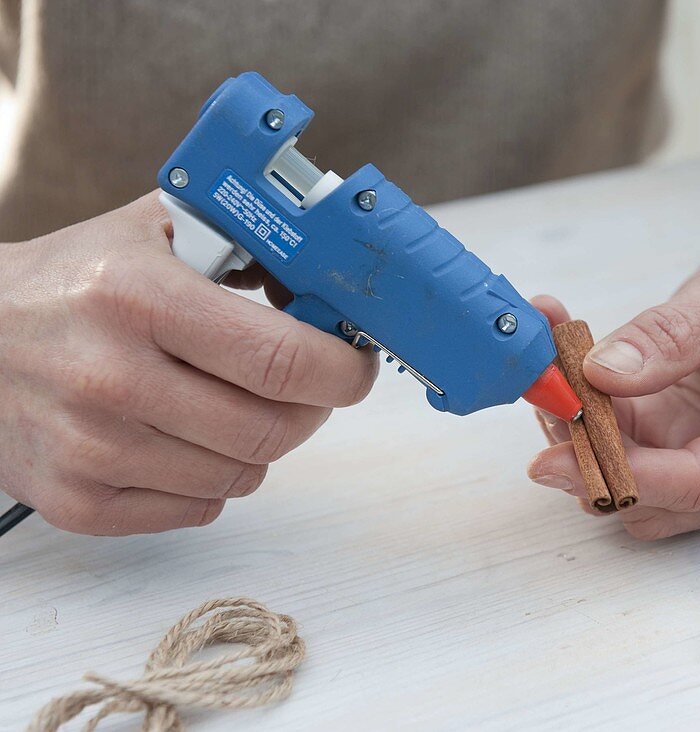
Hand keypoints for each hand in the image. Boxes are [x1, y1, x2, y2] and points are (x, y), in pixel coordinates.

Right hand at [0, 193, 377, 534]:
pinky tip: (185, 436)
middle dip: (312, 408)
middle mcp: (110, 378)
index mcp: (137, 298)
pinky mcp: (76, 502)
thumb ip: (247, 240)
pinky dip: (213, 478)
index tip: (352, 363)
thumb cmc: (71, 282)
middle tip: (305, 385)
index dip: (341, 369)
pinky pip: (199, 508)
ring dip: (260, 442)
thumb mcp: (155, 230)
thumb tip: (332, 278)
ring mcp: (90, 449)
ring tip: (231, 402)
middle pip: (273, 428)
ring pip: (244, 475)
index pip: (281, 358)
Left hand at [528, 222, 699, 538]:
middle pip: (656, 500)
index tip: (551, 458)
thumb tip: (600, 376)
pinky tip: (566, 377)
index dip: (619, 476)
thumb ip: (666, 338)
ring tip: (552, 378)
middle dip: (590, 457)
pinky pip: (624, 458)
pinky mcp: (683, 452)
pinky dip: (588, 425)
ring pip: (630, 489)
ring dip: (581, 444)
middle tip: (546, 394)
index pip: (696, 484)